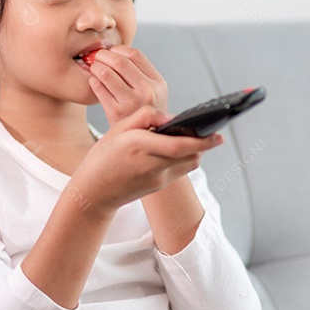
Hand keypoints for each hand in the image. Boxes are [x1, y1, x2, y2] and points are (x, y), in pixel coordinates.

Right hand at [68, 105, 221, 216]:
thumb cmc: (102, 157)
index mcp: (140, 146)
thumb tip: (171, 118)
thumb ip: (145, 116)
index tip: (217, 133)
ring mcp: (156, 179)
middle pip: (190, 156)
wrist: (93, 193)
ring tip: (198, 140)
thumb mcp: (117, 129)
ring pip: (188, 164)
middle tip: (216, 136)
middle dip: (205, 146)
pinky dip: (184, 160)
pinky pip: (179, 171)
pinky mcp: (158, 187)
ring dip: (195, 153)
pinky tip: (180, 151)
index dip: (202, 141)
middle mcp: (151, 164)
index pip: (179, 145)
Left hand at [88, 45, 168, 126]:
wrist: (142, 138)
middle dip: (103, 55)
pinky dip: (93, 81)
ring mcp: (131, 103)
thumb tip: (112, 48)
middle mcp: (147, 92)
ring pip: (106, 73)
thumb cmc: (143, 110)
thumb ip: (139, 71)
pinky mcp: (115, 113)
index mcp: (158, 83)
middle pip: (119, 61)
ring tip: (95, 68)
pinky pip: (98, 88)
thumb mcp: (153, 91)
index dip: (118, 49)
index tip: (111, 52)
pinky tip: (95, 82)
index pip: (135, 54)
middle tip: (97, 57)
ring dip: (96, 67)